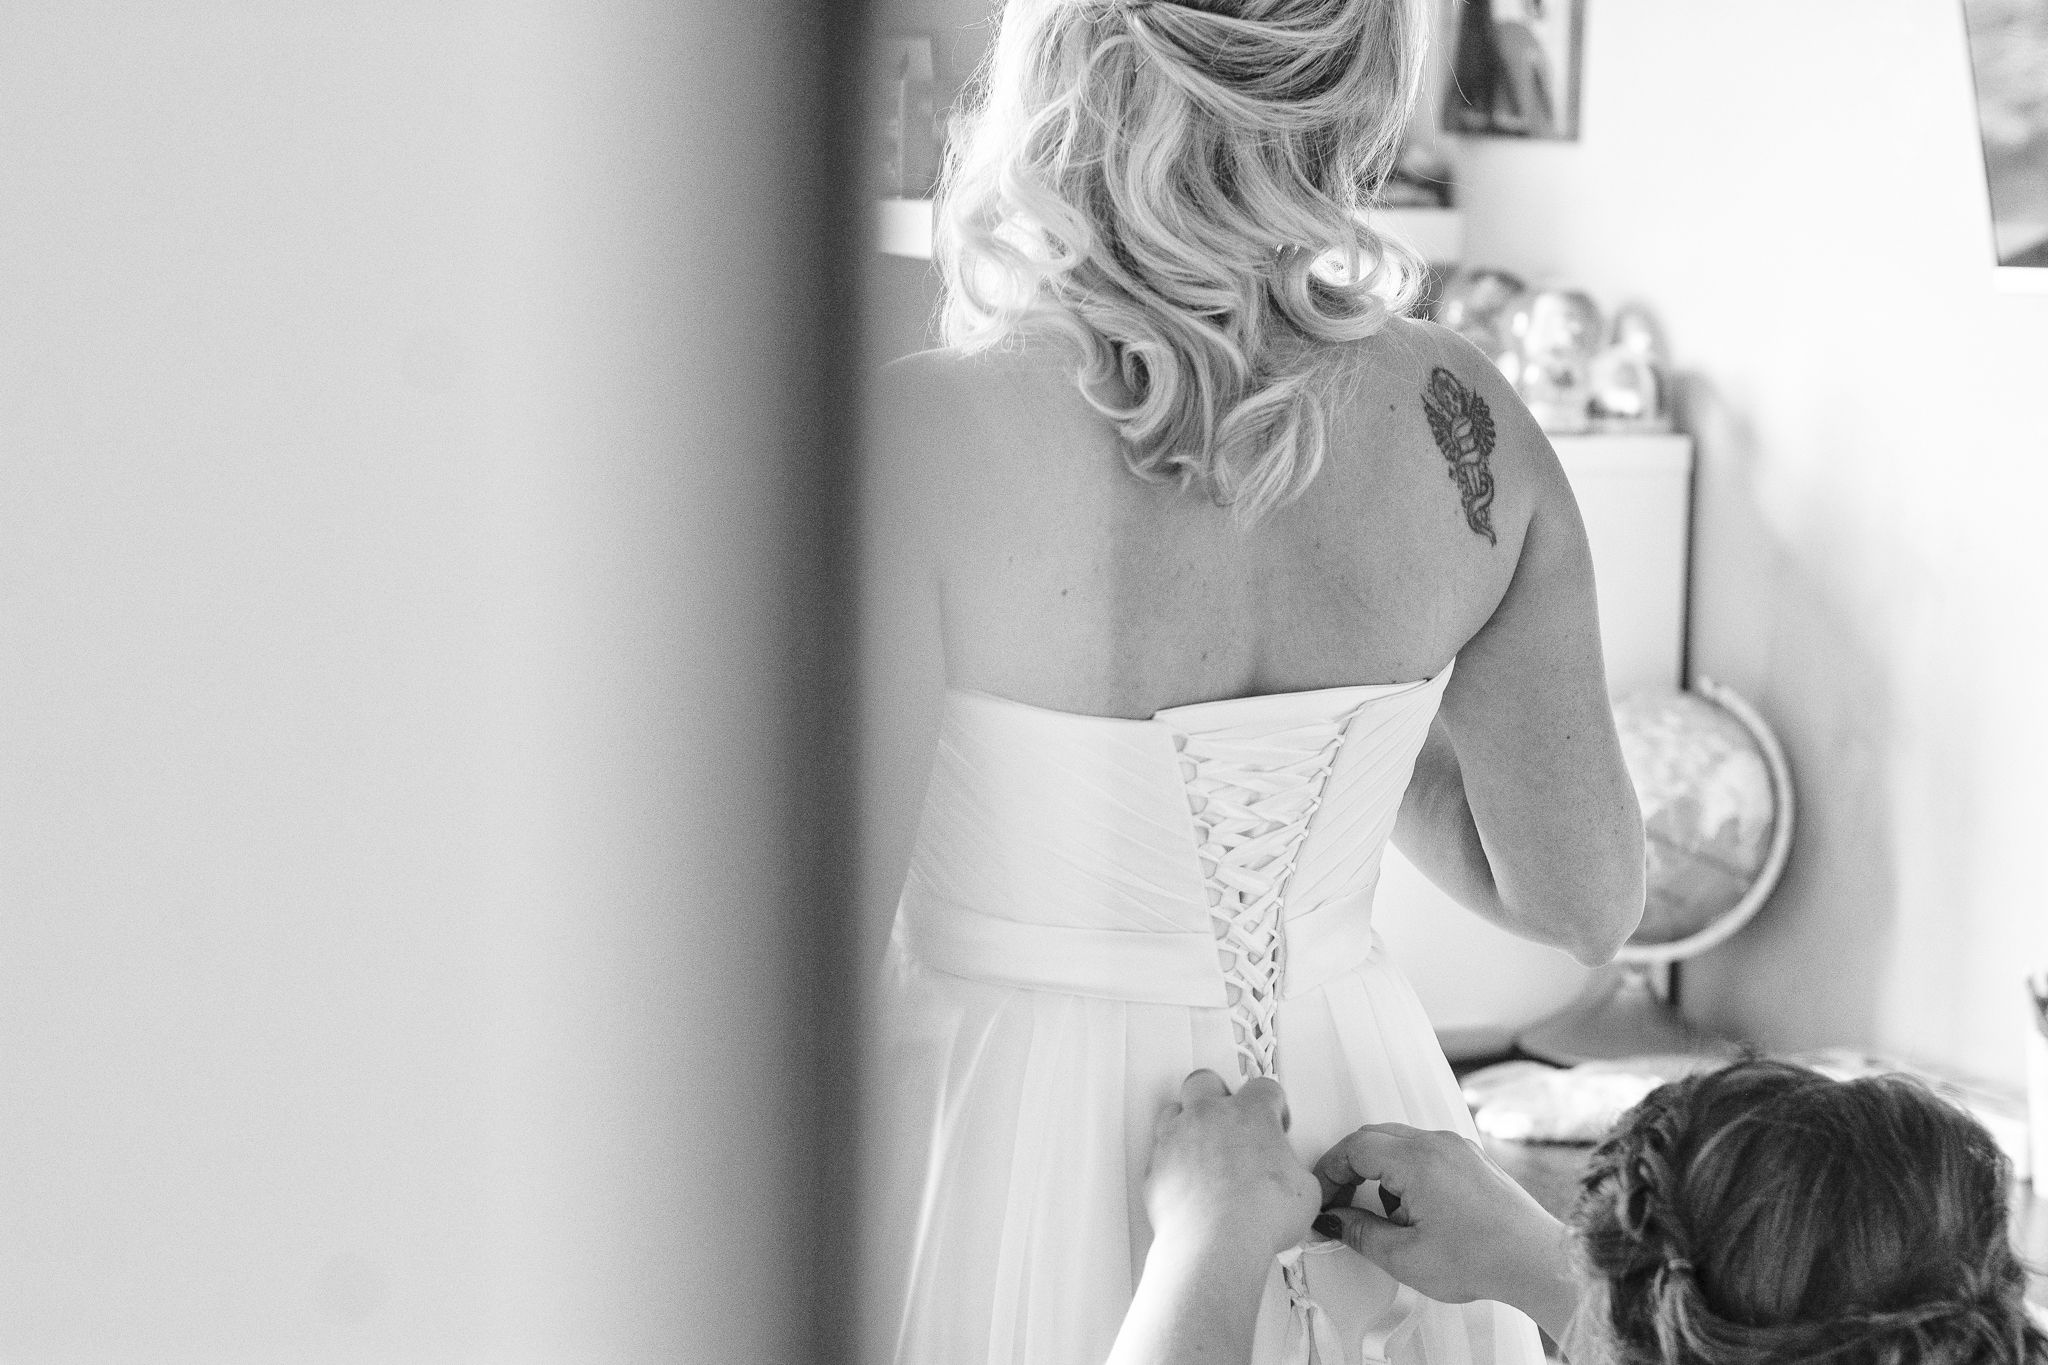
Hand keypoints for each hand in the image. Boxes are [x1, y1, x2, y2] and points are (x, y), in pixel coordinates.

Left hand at [1145, 1070, 1320, 1265]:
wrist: (1217, 1243)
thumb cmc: (1263, 1215)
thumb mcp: (1305, 1192)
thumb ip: (1294, 1171)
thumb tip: (1288, 1179)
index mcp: (1250, 1113)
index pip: (1265, 1088)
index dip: (1274, 1106)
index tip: (1277, 1126)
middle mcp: (1209, 1116)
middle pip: (1205, 1081)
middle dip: (1218, 1095)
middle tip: (1232, 1125)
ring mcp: (1177, 1138)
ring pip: (1174, 1110)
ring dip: (1188, 1123)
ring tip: (1204, 1152)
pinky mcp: (1156, 1166)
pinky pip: (1160, 1151)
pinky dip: (1173, 1162)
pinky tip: (1188, 1184)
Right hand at [1311, 1123, 1580, 1340]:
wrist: (1537, 1262)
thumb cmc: (1484, 1258)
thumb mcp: (1405, 1256)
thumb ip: (1360, 1233)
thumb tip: (1334, 1220)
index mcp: (1417, 1160)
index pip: (1355, 1148)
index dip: (1330, 1171)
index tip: (1323, 1196)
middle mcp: (1438, 1143)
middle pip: (1374, 1137)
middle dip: (1350, 1167)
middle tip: (1340, 1201)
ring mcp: (1458, 1148)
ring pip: (1400, 1143)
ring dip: (1380, 1171)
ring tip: (1389, 1217)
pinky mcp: (1472, 1159)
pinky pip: (1425, 1151)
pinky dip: (1407, 1173)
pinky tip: (1417, 1212)